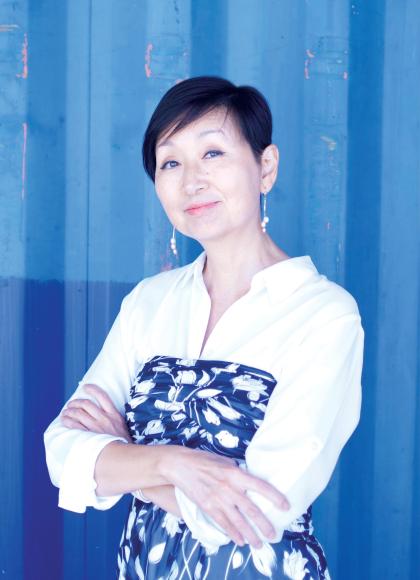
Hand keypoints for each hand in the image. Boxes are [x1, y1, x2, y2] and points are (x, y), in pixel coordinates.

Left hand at [60, 384, 130, 440]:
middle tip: (71, 404)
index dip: (92, 389)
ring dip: (70, 411)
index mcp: (114, 414)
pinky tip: (64, 420)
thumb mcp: (122, 426)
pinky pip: (75, 426)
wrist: (124, 457)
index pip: (103, 396)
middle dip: (76, 402)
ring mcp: (96, 428)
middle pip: (86, 404)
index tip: (85, 387)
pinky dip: (68, 421)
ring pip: (79, 414)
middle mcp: (105, 419)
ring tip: (66, 412)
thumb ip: (114, 418)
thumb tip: (104, 411)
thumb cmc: (123, 442)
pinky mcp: (89, 437)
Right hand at [163, 446, 289, 547]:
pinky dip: (233, 533)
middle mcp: (229, 488)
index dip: (274, 496)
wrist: (181, 465)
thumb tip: (250, 482)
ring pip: (238, 521)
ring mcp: (218, 499)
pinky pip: (223, 523)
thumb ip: (238, 473)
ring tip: (259, 544)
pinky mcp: (208, 507)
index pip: (260, 486)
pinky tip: (240, 541)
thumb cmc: (204, 460)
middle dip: (264, 524)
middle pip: (251, 509)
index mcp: (235, 473)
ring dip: (250, 534)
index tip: (285, 505)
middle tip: (274, 534)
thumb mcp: (225, 462)